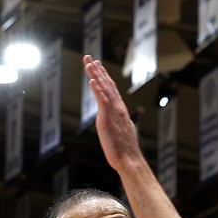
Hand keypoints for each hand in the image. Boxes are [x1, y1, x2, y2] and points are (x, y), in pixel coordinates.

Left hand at [82, 56, 147, 171]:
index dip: (103, 76)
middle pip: (107, 84)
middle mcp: (117, 107)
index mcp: (119, 110)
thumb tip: (116, 122)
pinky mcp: (107, 118)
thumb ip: (117, 123)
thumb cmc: (124, 150)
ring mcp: (113, 112)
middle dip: (97, 70)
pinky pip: (102, 100)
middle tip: (89, 57)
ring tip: (88, 63)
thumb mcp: (120, 132)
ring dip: (96, 75)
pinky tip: (92, 80)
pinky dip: (97, 89)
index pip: (111, 89)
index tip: (97, 65)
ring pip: (104, 89)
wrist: (129, 159)